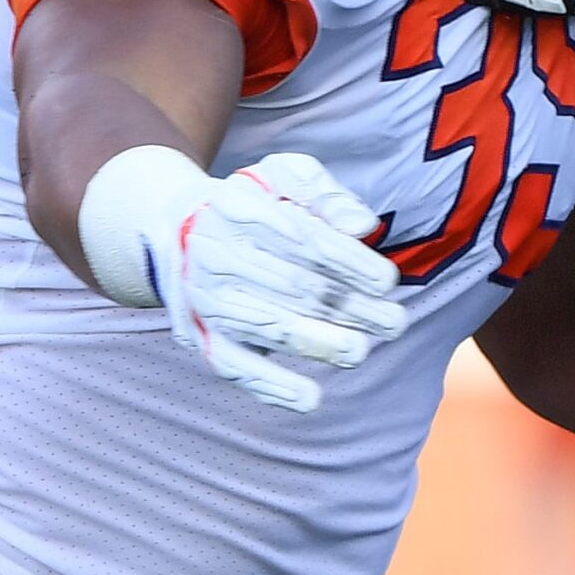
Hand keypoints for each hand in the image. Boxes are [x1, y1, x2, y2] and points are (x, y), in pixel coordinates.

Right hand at [112, 149, 406, 411]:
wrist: (180, 230)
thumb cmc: (255, 203)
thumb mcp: (283, 176)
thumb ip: (325, 194)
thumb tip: (365, 226)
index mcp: (238, 208)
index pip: (302, 238)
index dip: (348, 262)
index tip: (389, 282)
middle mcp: (217, 255)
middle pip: (292, 286)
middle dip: (348, 307)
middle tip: (394, 323)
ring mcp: (207, 300)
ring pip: (268, 326)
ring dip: (319, 343)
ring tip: (360, 351)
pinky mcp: (203, 337)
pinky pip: (236, 367)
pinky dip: (272, 386)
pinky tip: (310, 398)